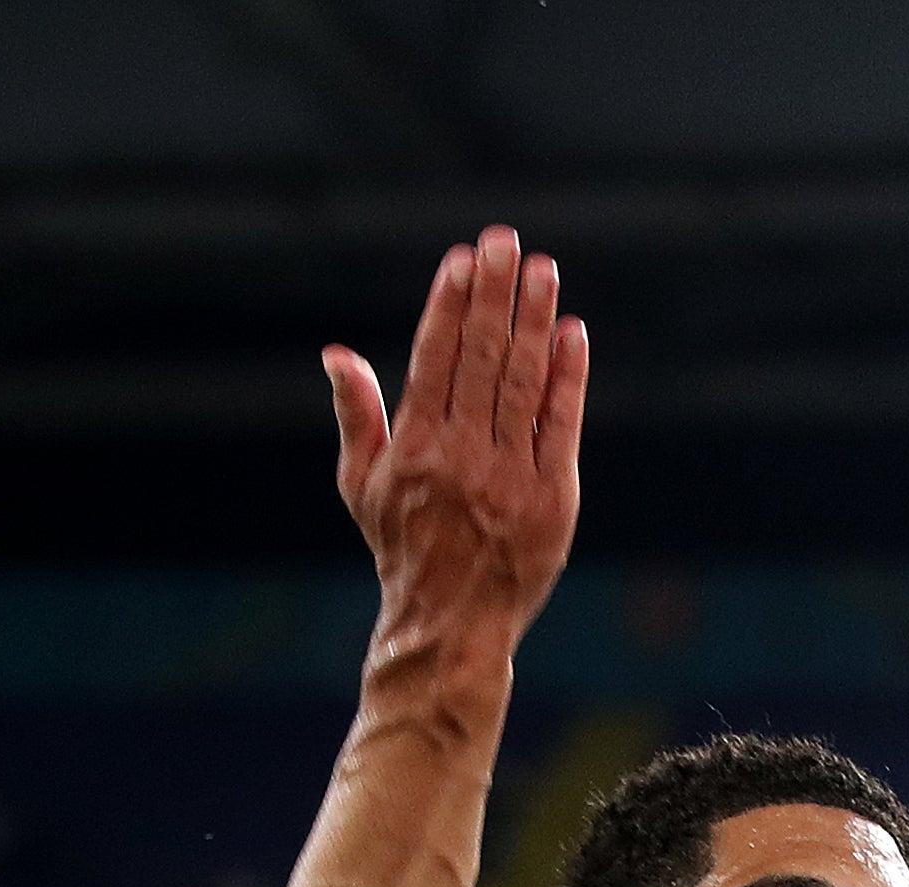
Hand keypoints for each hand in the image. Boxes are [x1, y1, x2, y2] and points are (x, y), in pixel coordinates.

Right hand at [325, 226, 585, 648]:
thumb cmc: (401, 546)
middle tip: (506, 242)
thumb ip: (356, 414)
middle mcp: (461, 457)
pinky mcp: (553, 498)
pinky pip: (562, 425)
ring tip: (543, 271)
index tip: (463, 258)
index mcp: (413, 447)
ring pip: (523, 382)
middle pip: (481, 357)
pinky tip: (572, 333)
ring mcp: (510, 477)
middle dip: (495, 294)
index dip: (450, 303)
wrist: (451, 622)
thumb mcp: (359, 484)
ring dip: (534, 321)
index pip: (434, 357)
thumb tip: (336, 353)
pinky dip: (568, 377)